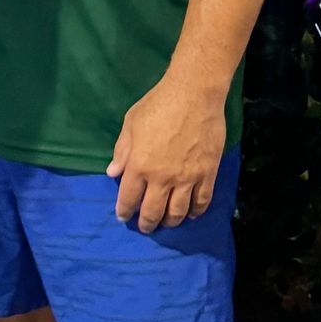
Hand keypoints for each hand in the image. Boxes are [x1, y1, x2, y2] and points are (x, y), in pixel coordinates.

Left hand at [106, 75, 227, 232]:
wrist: (194, 94)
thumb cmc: (158, 104)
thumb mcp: (131, 123)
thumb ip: (122, 151)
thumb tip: (113, 173)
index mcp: (139, 165)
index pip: (128, 198)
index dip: (125, 211)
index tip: (123, 216)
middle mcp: (161, 178)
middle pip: (152, 211)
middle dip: (146, 223)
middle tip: (145, 227)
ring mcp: (186, 178)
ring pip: (177, 212)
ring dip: (170, 221)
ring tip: (166, 223)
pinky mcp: (207, 174)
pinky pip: (201, 202)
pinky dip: (195, 212)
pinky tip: (190, 214)